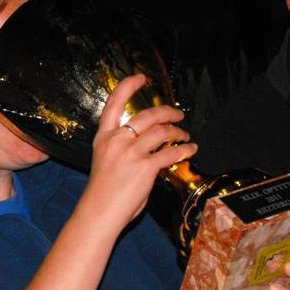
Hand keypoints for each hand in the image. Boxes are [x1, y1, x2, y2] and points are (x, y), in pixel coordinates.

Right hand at [81, 74, 197, 230]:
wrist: (99, 212)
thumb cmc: (102, 192)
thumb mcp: (104, 161)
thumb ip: (123, 149)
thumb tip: (148, 147)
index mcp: (103, 137)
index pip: (113, 103)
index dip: (129, 86)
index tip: (141, 78)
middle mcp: (117, 140)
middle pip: (147, 115)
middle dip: (167, 111)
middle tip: (177, 113)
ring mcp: (131, 153)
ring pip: (162, 131)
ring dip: (178, 131)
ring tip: (185, 135)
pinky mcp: (145, 168)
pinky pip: (171, 152)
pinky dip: (184, 150)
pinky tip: (190, 150)